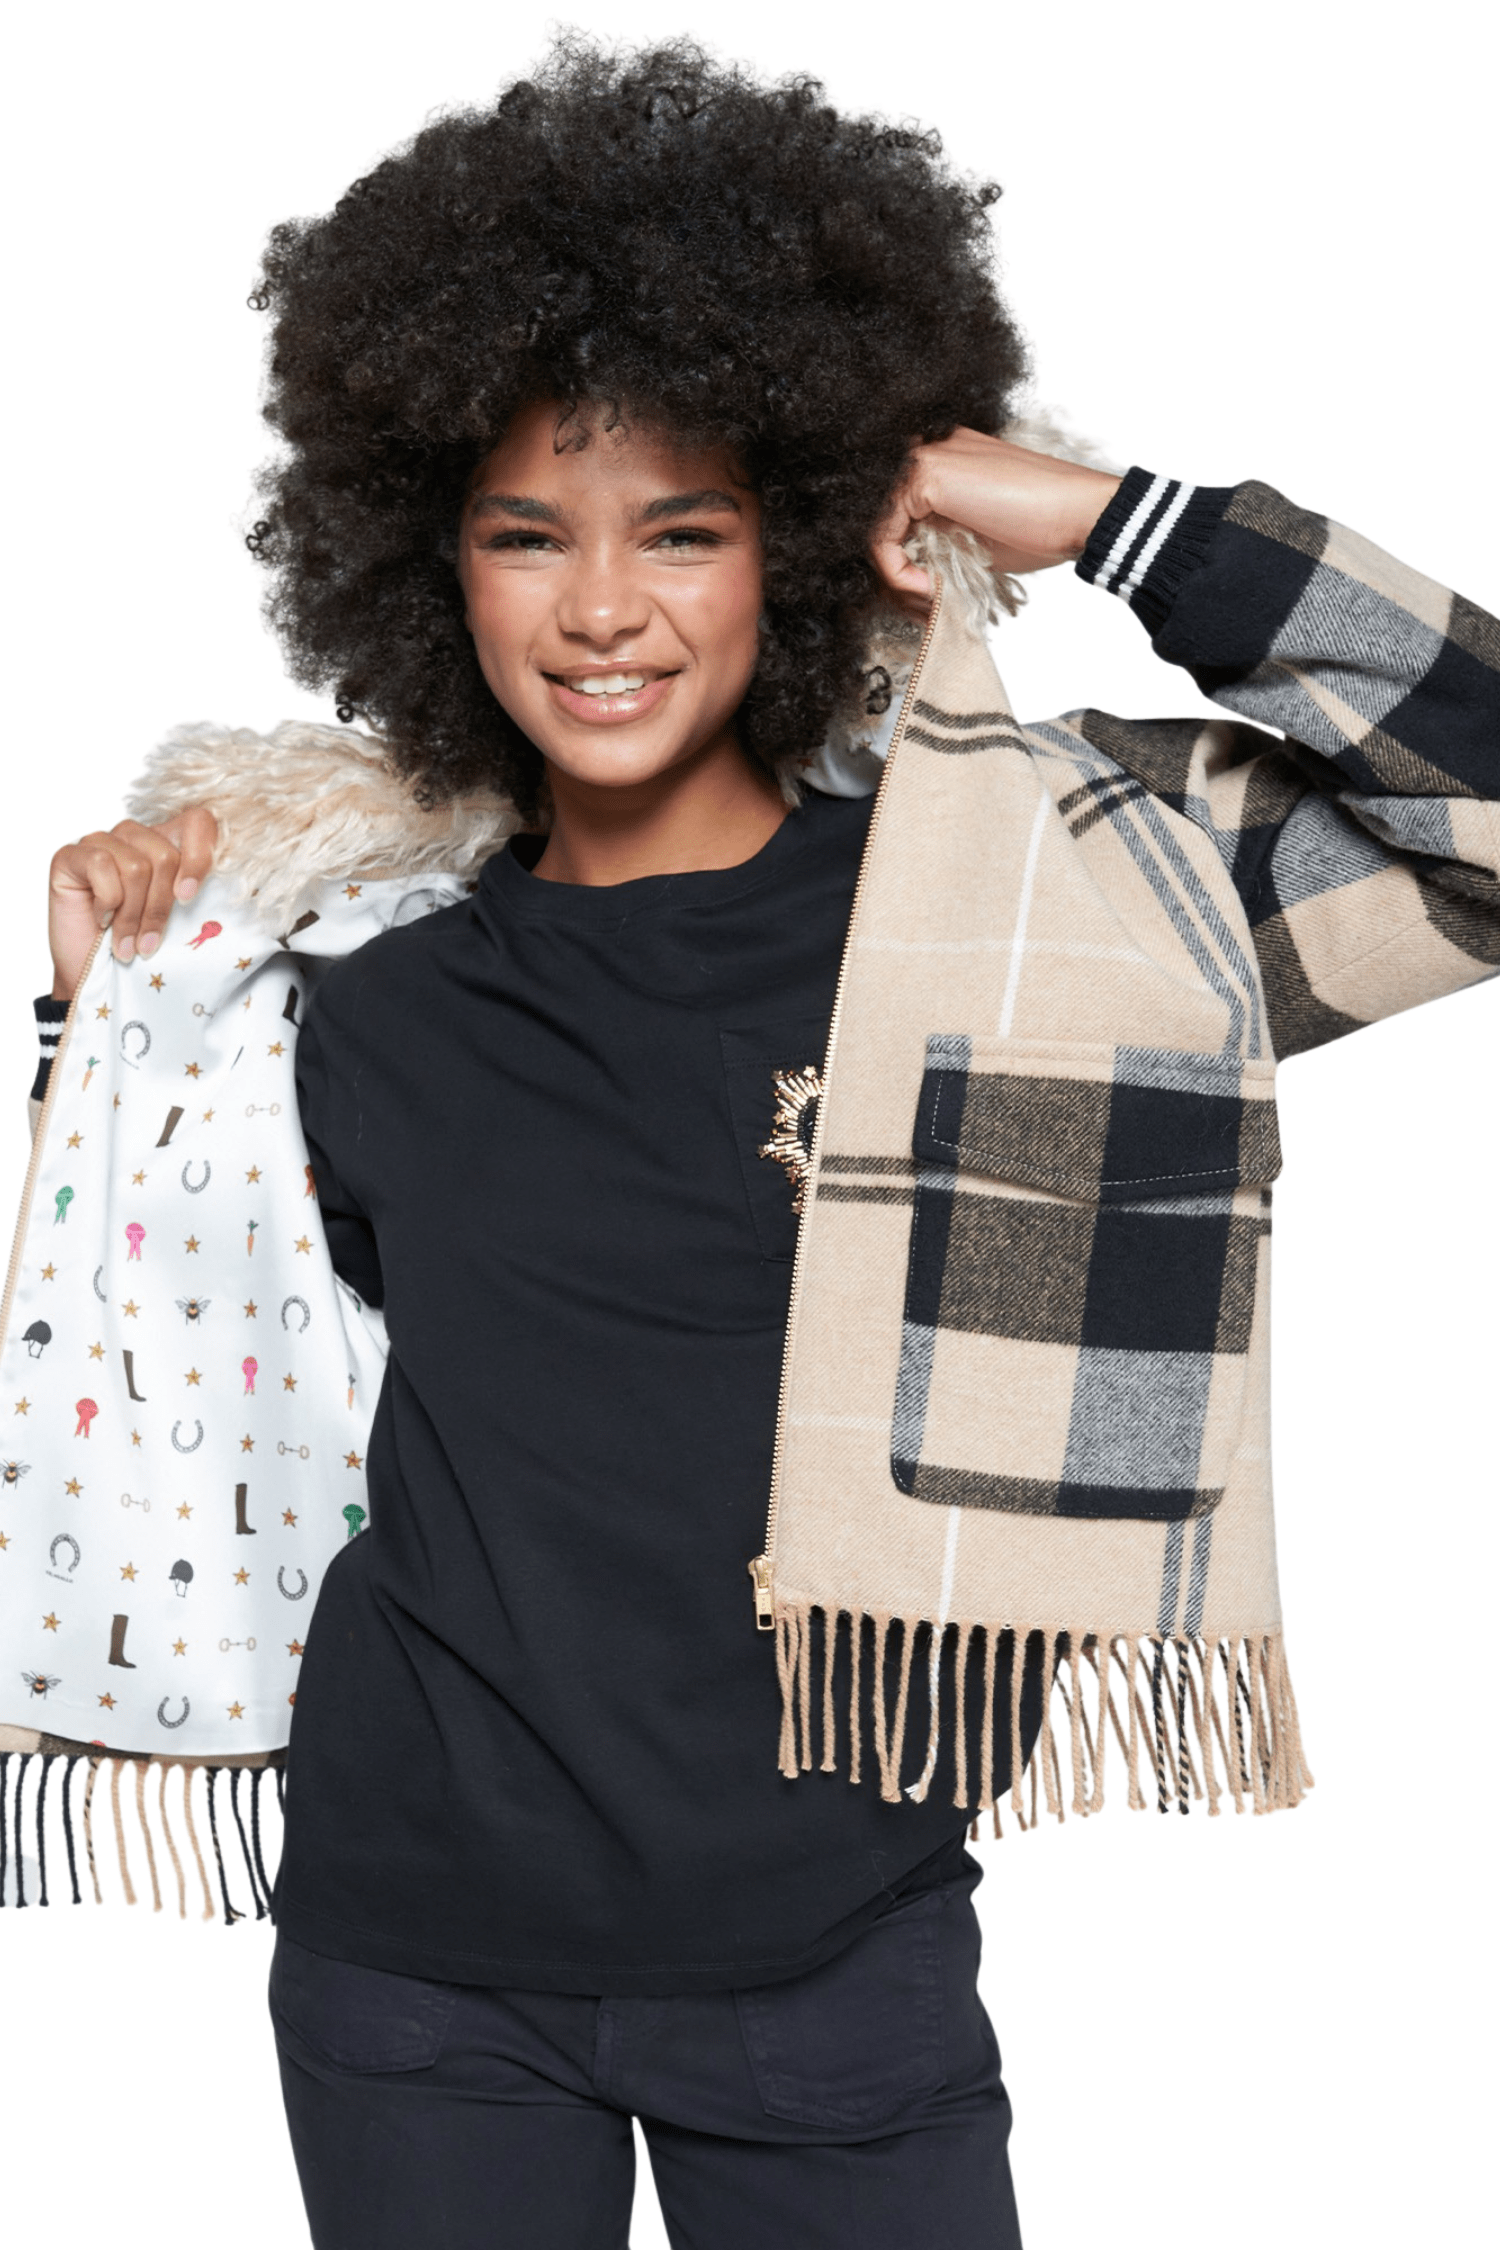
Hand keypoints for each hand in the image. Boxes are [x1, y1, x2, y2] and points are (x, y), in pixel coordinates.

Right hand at [48, 807, 218, 1002]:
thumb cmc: (142, 951)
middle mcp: (136, 837)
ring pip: (136, 866)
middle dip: (160, 908)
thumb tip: (257, 895)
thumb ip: (211, 899)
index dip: (200, 856)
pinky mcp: (70, 855)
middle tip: (150, 942)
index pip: (200, 821)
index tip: (190, 898)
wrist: (97, 980)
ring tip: (128, 943)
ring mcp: (101, 842)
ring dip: (133, 916)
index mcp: (170, 845)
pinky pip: (100, 865)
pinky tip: (101, 920)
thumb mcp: (186, 925)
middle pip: (165, 855)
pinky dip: (107, 903)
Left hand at [870, 427, 1121, 604]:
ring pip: (875, 530)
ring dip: (896, 579)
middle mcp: (929, 451)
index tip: (925, 597)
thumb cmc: (1041, 527)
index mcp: (944, 462)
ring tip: (927, 604)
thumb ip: (938, 542)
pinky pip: (883, 536)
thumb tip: (907, 572)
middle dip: (894, 575)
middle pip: (881, 522)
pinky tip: (929, 590)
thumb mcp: (975, 538)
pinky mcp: (925, 475)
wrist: (1078, 513)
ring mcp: (924, 458)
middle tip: (919, 608)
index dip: (901, 562)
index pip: (895, 516)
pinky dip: (898, 574)